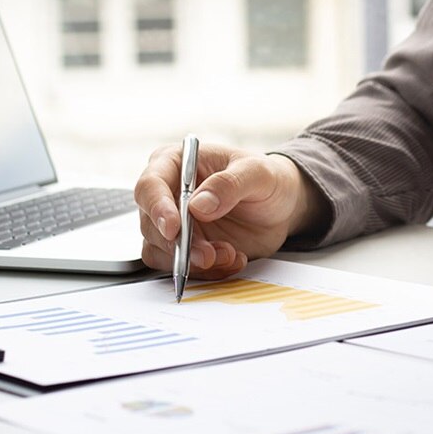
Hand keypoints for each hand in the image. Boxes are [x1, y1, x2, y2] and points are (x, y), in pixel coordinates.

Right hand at [134, 143, 329, 278]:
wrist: (282, 205)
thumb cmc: (267, 179)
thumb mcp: (258, 173)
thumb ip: (229, 184)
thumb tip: (198, 205)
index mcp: (176, 163)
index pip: (150, 186)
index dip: (157, 208)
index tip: (173, 229)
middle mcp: (168, 193)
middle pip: (151, 224)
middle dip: (179, 244)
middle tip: (208, 254)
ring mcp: (175, 223)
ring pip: (161, 250)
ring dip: (192, 260)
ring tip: (229, 254)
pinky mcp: (185, 247)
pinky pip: (180, 266)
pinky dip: (205, 270)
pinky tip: (232, 259)